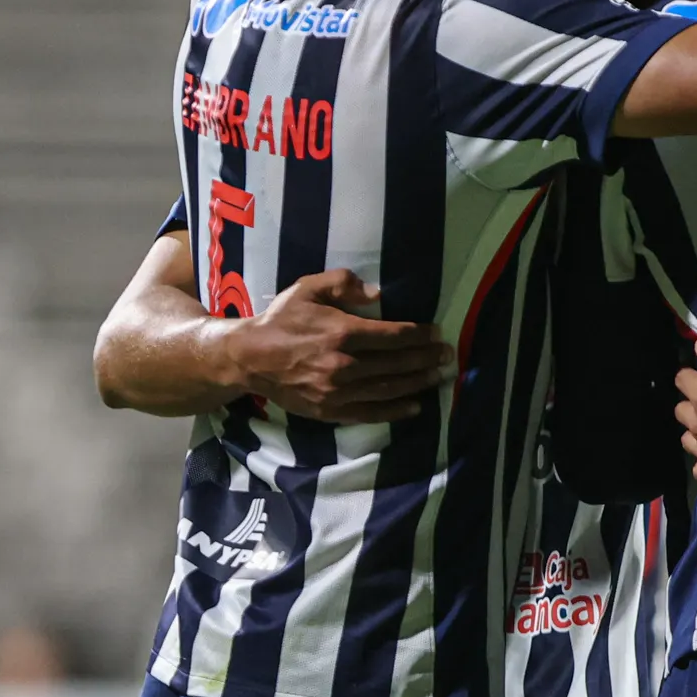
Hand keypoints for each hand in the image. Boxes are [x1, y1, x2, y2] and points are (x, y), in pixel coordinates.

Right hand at [214, 269, 453, 421]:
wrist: (249, 358)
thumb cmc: (281, 319)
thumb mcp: (307, 288)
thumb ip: (343, 283)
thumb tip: (377, 294)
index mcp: (341, 332)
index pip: (393, 335)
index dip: (419, 335)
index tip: (436, 333)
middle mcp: (344, 364)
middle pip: (396, 363)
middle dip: (426, 358)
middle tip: (447, 355)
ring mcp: (337, 391)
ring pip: (388, 388)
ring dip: (417, 383)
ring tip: (438, 377)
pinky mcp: (330, 410)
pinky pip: (370, 413)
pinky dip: (395, 411)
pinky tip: (414, 406)